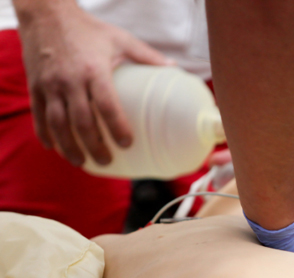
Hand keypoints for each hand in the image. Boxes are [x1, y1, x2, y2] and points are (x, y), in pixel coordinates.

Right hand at [18, 3, 172, 165]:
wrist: (46, 14)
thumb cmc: (88, 29)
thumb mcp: (120, 39)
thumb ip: (146, 56)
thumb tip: (173, 68)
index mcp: (94, 70)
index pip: (106, 105)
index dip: (116, 127)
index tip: (127, 143)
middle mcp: (70, 80)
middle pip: (81, 122)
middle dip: (93, 146)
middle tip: (106, 161)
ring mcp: (49, 85)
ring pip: (57, 123)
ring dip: (68, 146)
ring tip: (81, 162)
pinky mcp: (35, 85)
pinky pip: (38, 115)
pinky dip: (44, 134)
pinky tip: (53, 148)